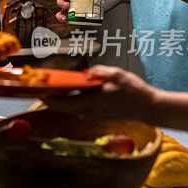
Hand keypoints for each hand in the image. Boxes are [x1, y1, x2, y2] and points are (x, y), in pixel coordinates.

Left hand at [43, 65, 157, 121]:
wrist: (149, 108)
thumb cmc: (134, 91)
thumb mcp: (117, 75)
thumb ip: (98, 72)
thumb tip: (85, 74)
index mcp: (89, 103)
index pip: (60, 104)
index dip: (47, 98)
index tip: (38, 90)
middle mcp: (88, 111)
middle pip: (63, 106)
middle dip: (52, 97)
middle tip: (42, 86)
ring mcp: (93, 115)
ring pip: (71, 107)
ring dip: (62, 99)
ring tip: (54, 86)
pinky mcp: (98, 115)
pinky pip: (80, 108)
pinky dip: (73, 100)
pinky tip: (73, 90)